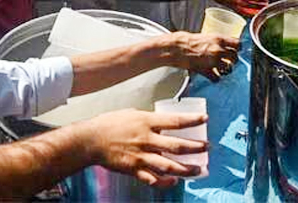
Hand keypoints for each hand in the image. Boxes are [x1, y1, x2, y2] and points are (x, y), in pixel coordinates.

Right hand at [85, 109, 207, 186]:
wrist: (91, 140)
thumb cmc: (109, 124)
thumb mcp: (132, 114)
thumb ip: (148, 119)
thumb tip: (161, 121)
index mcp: (146, 122)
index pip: (175, 121)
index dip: (192, 120)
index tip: (205, 119)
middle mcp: (146, 139)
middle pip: (177, 146)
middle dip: (195, 148)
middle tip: (207, 147)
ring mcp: (141, 156)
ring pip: (169, 166)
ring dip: (186, 169)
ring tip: (198, 170)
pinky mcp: (134, 169)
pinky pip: (153, 179)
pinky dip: (165, 182)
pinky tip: (175, 182)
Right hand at [165, 31, 238, 81]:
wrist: (177, 49)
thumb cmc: (188, 41)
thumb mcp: (206, 37)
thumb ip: (217, 41)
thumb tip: (225, 45)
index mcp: (219, 39)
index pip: (238, 44)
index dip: (238, 48)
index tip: (236, 50)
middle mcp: (218, 50)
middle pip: (235, 58)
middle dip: (233, 60)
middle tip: (229, 61)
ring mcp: (213, 62)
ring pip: (228, 69)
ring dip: (225, 69)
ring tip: (221, 68)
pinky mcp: (207, 71)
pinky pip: (217, 78)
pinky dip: (216, 78)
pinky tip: (213, 75)